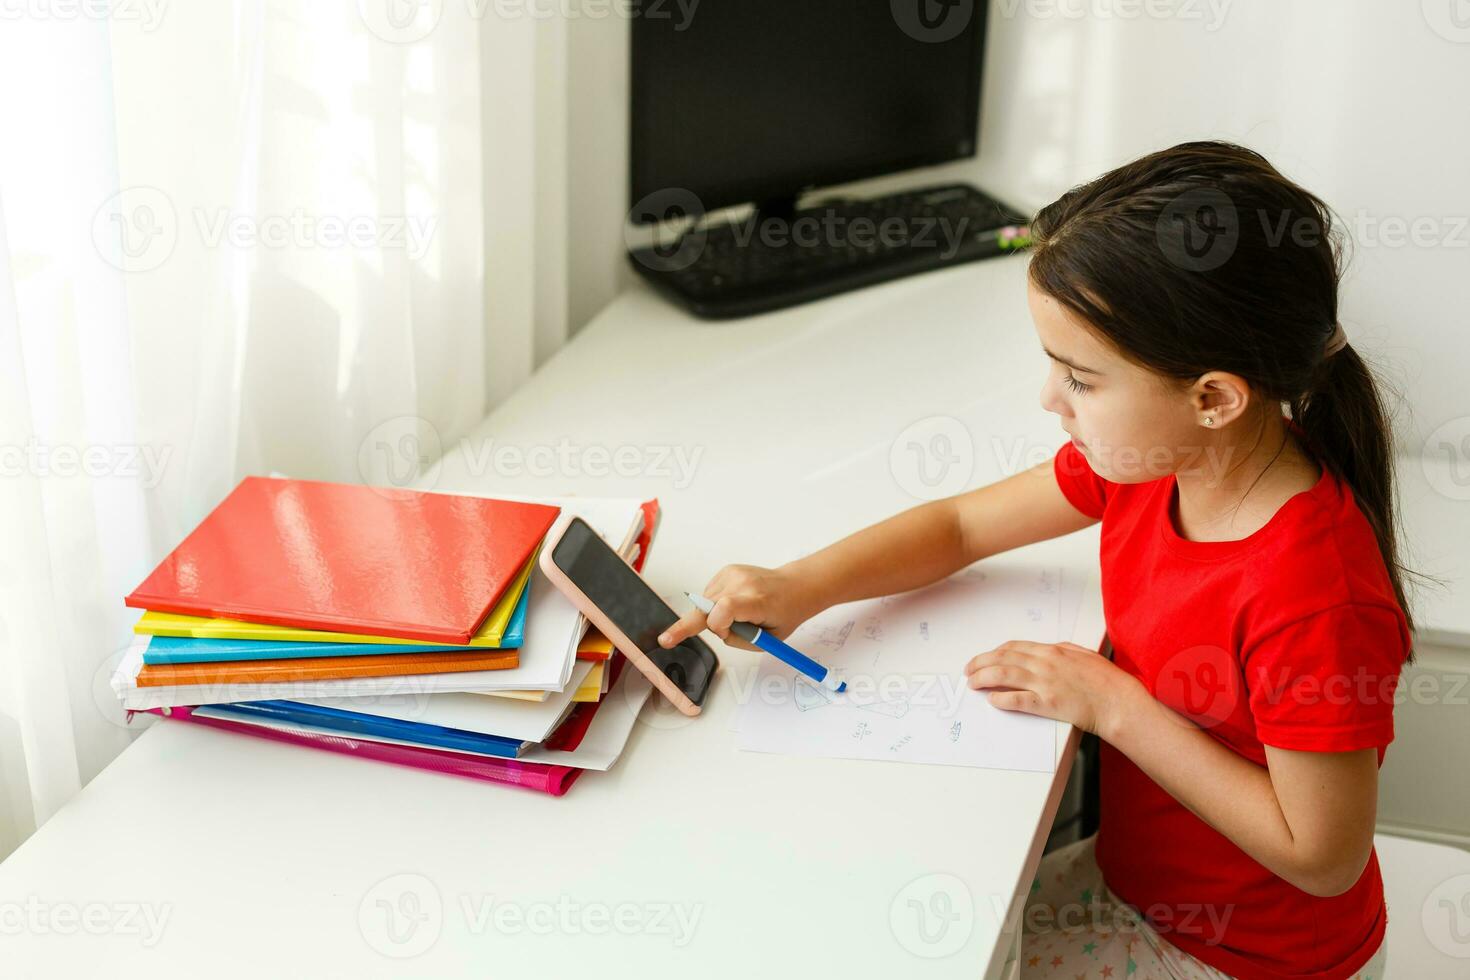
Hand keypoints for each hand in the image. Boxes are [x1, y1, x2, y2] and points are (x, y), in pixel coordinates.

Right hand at [658, 563, 823, 650]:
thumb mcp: (769, 640)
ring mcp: (733, 574)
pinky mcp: (727, 570)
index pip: (726, 609)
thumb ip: (739, 639)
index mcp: (758, 602)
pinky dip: (714, 605)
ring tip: (736, 616)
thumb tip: (715, 630)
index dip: (712, 624)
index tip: (679, 636)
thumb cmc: (785, 614)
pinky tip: (730, 606)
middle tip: (667, 639)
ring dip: (711, 614)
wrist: (795, 586)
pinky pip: (709, 594)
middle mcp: (743, 583)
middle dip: (694, 625)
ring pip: (705, 602)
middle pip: (706, 607)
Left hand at [964, 640, 1145, 738]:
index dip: (994, 652)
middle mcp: (1045, 663)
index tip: (984, 658)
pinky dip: (1001, 698)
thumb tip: (1048, 650)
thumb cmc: (1106, 681)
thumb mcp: (1083, 655)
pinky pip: (1018, 699)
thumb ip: (1062, 651)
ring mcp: (1045, 683)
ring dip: (984, 678)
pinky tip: (992, 700)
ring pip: (1004, 675)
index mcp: (1053, 650)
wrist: (1119, 702)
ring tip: (972, 684)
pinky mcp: (1048, 703)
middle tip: (969, 671)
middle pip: (1003, 658)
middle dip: (981, 663)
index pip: (1014, 647)